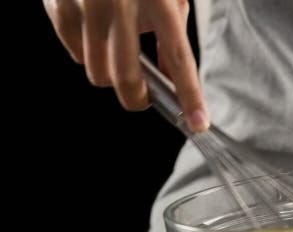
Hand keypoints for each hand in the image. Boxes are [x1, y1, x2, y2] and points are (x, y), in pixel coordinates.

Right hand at [43, 0, 208, 131]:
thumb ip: (172, 35)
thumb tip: (171, 78)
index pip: (179, 57)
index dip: (190, 95)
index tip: (198, 123)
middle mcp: (121, 2)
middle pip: (127, 77)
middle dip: (137, 98)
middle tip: (144, 97)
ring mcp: (87, 4)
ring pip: (97, 71)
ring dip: (111, 75)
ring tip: (117, 51)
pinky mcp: (59, 5)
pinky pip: (73, 53)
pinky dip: (86, 54)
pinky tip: (94, 34)